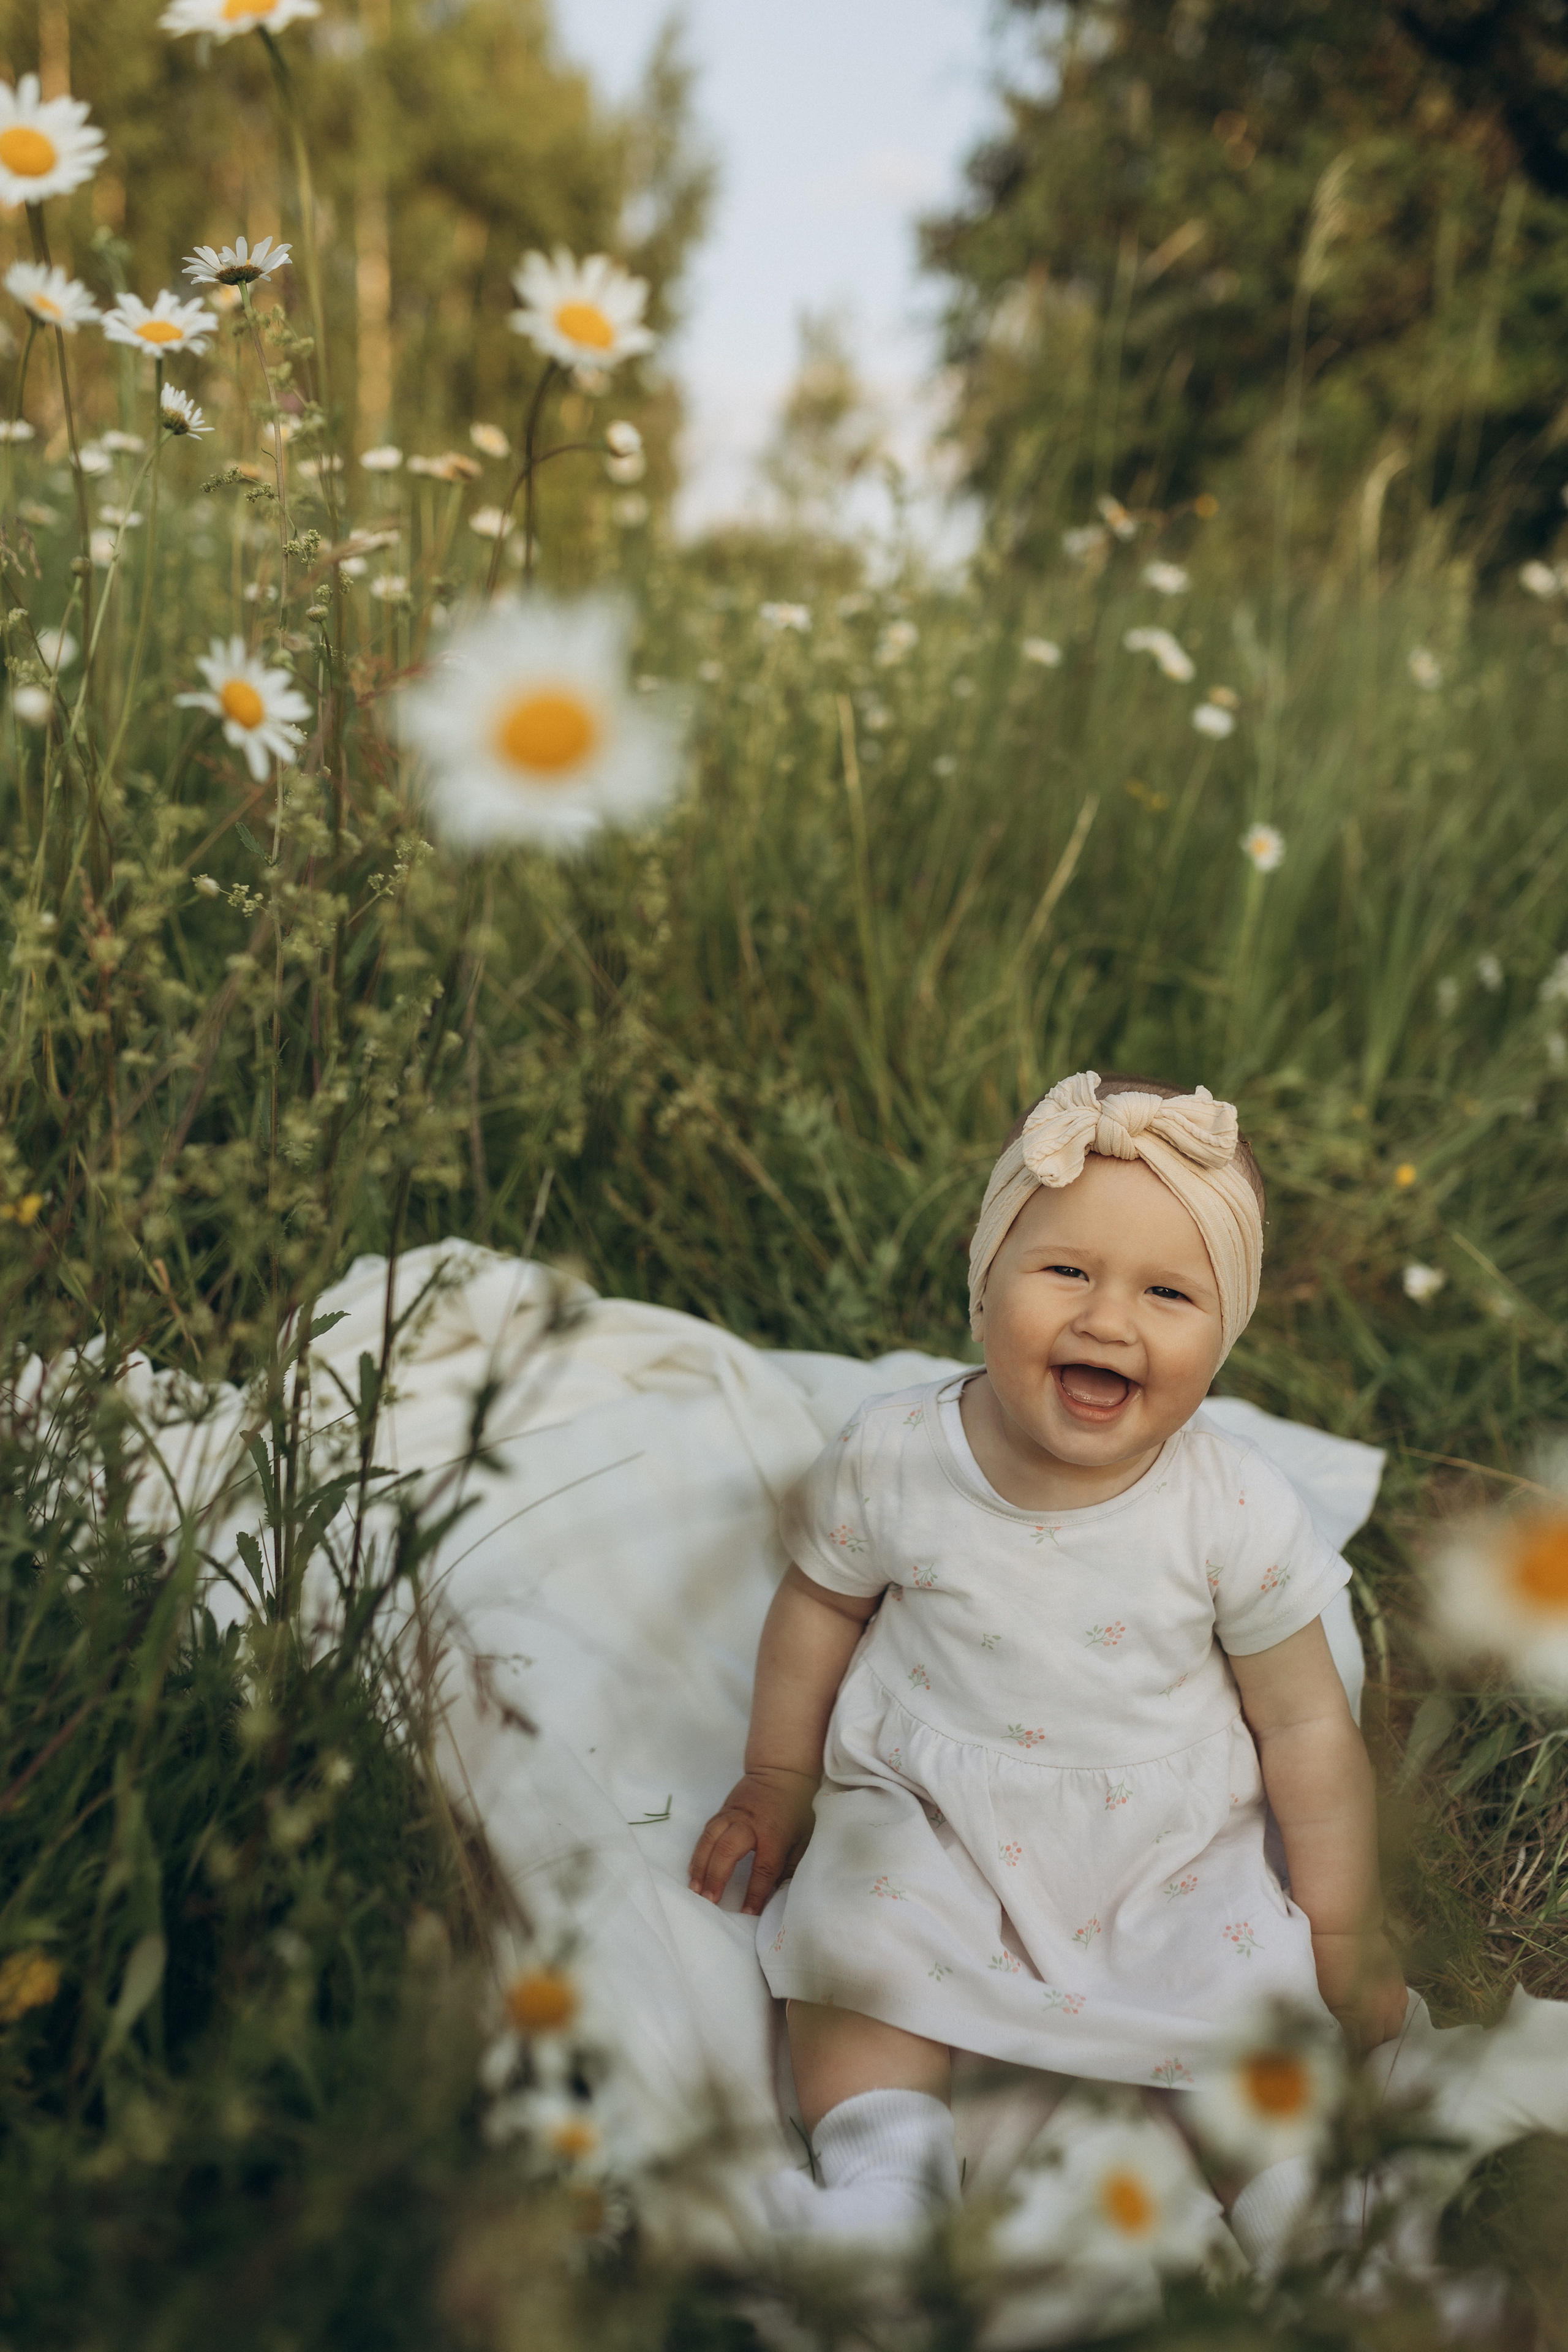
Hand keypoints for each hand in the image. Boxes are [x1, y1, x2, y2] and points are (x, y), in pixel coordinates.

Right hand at [688, 1767, 818, 1914]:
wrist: (781, 1771)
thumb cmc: (796, 1808)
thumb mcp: (804, 1836)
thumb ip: (791, 1865)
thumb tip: (780, 1894)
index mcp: (773, 1833)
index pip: (763, 1868)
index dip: (756, 1892)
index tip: (748, 1912)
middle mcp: (749, 1824)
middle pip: (728, 1852)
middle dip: (717, 1877)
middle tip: (709, 1901)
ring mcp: (732, 1815)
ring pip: (710, 1840)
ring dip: (700, 1866)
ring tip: (694, 1889)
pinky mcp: (722, 1811)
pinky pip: (706, 1832)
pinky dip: (698, 1852)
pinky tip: (694, 1868)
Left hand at [1313, 1928, 1407, 2055]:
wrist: (1341, 1922)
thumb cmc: (1320, 1954)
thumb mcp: (1316, 1992)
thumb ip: (1325, 2019)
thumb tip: (1326, 2036)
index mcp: (1355, 2019)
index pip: (1354, 2052)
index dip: (1345, 2055)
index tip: (1336, 2056)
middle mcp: (1379, 2014)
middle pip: (1375, 2045)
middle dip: (1362, 2048)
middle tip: (1349, 2045)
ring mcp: (1392, 2000)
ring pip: (1391, 2032)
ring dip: (1378, 2034)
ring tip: (1364, 2032)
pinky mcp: (1400, 1986)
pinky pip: (1401, 2013)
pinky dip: (1389, 2018)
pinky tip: (1378, 2014)